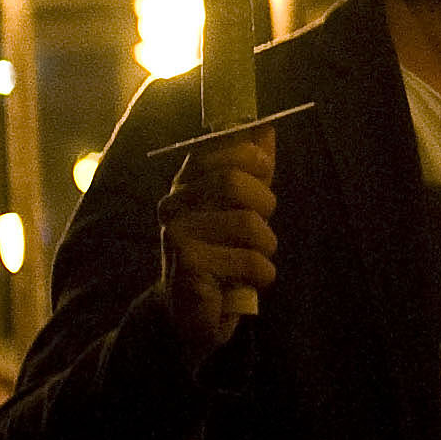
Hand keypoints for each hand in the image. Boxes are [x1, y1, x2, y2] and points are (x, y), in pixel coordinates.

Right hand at [160, 130, 280, 363]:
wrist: (191, 314)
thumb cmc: (221, 252)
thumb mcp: (240, 206)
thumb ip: (252, 168)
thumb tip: (266, 125)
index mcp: (186, 184)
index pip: (217, 148)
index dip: (250, 156)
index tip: (263, 170)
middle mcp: (174, 205)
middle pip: (234, 182)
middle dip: (264, 206)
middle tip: (257, 231)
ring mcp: (176, 236)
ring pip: (250, 225)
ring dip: (264, 248)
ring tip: (248, 261)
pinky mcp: (188, 267)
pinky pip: (251, 261)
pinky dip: (261, 276)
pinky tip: (241, 283)